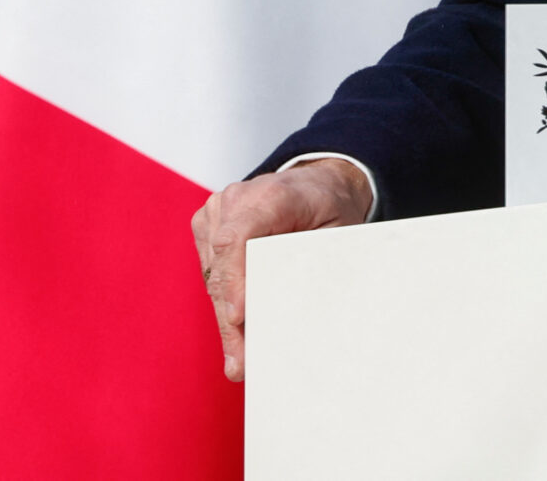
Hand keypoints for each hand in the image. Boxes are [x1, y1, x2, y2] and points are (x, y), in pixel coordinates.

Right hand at [191, 158, 372, 381]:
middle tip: (241, 363)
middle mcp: (236, 199)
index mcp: (270, 195)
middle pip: (223, 266)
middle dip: (231, 319)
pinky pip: (211, 272)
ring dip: (225, 318)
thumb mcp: (338, 231)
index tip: (239, 316)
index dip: (235, 280)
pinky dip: (224, 301)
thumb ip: (317, 263)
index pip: (238, 239)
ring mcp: (216, 212)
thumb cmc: (329, 206)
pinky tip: (236, 332)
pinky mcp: (208, 227)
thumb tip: (304, 311)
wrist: (317, 183)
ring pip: (213, 275)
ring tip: (239, 359)